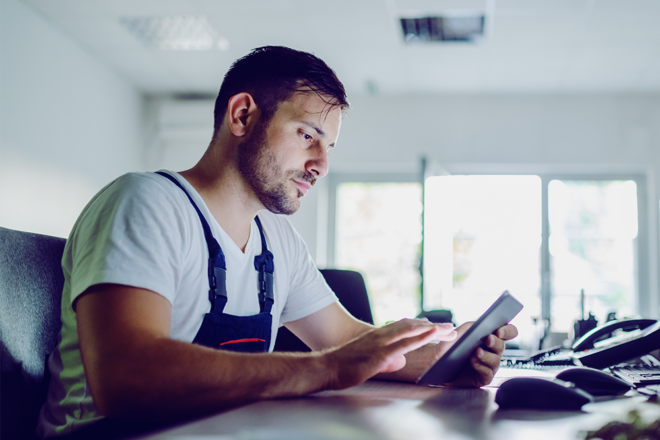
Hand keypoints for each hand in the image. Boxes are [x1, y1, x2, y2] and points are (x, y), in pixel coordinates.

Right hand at [322, 319, 456, 389]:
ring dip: (432, 328)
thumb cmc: (344, 367)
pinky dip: (420, 336)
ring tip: (448, 328)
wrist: (327, 367)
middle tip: (450, 327)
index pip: (404, 328)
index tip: (436, 327)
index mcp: (378, 336)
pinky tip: (432, 333)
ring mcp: (381, 342)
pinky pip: (405, 343)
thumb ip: (386, 360)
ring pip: (411, 330)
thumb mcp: (369, 363)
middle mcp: (381, 335)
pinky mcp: (380, 353)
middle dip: (433, 326)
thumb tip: (400, 361)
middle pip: (412, 326)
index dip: (422, 326)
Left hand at [443, 322, 518, 387]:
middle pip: (502, 346)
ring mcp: (488, 365)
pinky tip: (472, 361)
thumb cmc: (449, 347)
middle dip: (496, 342)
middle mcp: (492, 351)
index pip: (508, 332)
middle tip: (488, 339)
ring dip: (487, 355)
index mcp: (490, 337)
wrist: (438, 363)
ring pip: (496, 360)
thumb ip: (467, 327)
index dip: (508, 330)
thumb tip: (476, 325)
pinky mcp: (483, 377)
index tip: (499, 330)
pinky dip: (481, 366)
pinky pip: (487, 373)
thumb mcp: (457, 333)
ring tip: (477, 352)